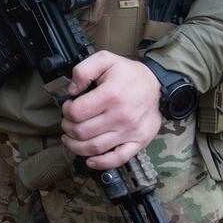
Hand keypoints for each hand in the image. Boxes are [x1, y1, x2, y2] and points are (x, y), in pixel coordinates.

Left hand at [60, 51, 163, 169]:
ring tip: (71, 139)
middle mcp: (121, 116)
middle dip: (67, 128)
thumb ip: (83, 71)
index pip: (76, 112)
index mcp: (111, 95)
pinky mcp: (139, 142)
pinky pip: (119, 159)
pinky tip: (90, 161)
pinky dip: (101, 163)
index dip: (66, 111)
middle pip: (82, 132)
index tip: (68, 107)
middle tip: (67, 123)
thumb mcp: (104, 59)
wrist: (156, 84)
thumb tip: (72, 90)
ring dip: (76, 146)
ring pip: (95, 148)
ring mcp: (131, 131)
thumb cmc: (128, 73)